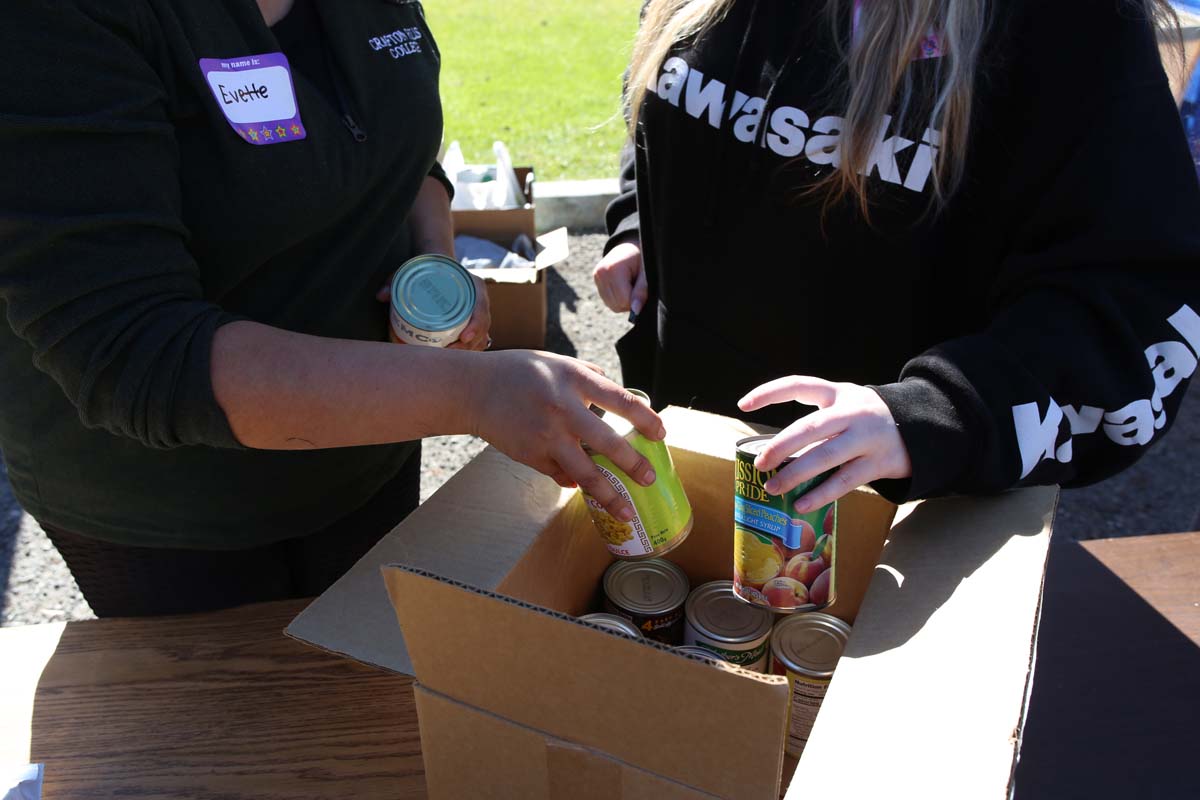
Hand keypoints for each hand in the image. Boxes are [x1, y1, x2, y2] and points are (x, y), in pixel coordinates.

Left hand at [377, 271, 491, 350]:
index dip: (476, 325)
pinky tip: (458, 361)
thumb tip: (381, 296)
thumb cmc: (427, 268)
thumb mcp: (411, 270)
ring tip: (449, 360)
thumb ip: (395, 281)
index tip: (463, 338)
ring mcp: (478, 312)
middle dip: (468, 344)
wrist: (440, 264)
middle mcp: (479, 299)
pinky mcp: (474, 322)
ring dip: (469, 350)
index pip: (481, 307)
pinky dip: (470, 351)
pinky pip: (479, 340)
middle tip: (448, 353)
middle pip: (482, 327)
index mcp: (473, 285)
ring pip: (482, 336)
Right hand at [470, 350, 665, 521]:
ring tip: (626, 511)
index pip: (620, 401)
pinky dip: (573, 482)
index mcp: (574, 380)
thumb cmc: (519, 373)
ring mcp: (546, 436)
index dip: (645, 419)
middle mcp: (562, 408)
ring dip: (609, 495)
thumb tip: (619, 397)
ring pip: (584, 473)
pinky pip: (561, 476)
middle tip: (649, 479)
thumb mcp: (558, 362)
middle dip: (633, 465)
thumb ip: (589, 377)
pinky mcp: (531, 456)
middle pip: (608, 443)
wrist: (473, 390)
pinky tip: (582, 486)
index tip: (661, 434)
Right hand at [592, 239, 646, 317]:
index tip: (642, 288)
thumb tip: (635, 311)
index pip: (624, 300)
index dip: (636, 300)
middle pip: (617, 304)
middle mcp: (601, 273)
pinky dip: (618, 299)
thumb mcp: (646, 272)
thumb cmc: (641, 257)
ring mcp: (597, 278)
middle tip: (637, 286)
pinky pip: (608, 301)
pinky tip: (623, 286)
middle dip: (630, 301)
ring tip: (630, 285)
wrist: (630, 245)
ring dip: (624, 301)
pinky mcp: (596, 281)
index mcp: (613, 269)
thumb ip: (641, 291)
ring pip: (612, 305)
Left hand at [737, 376, 911, 512]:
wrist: (919, 428)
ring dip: (795, 474)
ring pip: (826, 456)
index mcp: (838, 393)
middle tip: (760, 463)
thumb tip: (773, 453)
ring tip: (772, 487)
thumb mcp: (845, 405)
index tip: (743, 405)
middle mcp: (852, 412)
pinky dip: (820, 494)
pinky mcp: (878, 463)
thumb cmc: (866, 420)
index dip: (769, 393)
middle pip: (811, 426)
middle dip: (781, 445)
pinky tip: (800, 504)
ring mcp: (867, 438)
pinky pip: (844, 481)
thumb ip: (817, 420)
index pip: (799, 385)